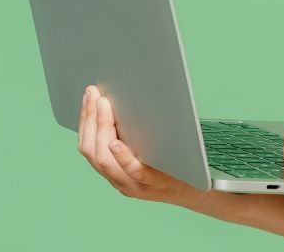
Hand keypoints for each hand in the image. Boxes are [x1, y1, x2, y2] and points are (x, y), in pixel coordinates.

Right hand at [78, 84, 196, 205]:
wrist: (198, 188)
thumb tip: (125, 97)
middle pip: (92, 150)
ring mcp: (133, 184)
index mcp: (114, 170)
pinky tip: (116, 143)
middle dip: (90, 119)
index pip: (89, 145)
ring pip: (105, 160)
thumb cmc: (173, 163)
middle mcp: (118, 179)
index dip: (85, 119)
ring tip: (103, 106)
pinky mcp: (152, 184)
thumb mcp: (148, 148)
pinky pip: (132, 171)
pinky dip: (121, 157)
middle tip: (94, 94)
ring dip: (101, 129)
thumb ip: (133, 132)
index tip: (89, 95)